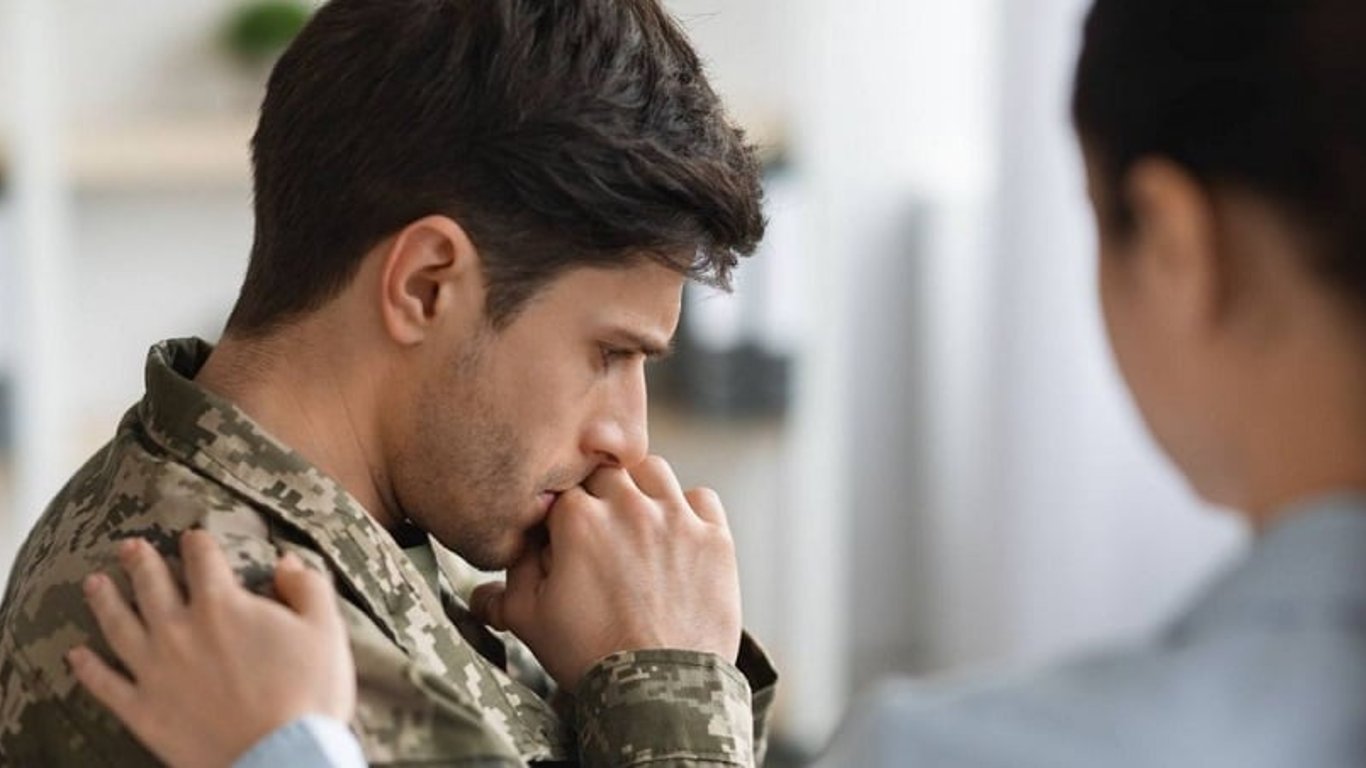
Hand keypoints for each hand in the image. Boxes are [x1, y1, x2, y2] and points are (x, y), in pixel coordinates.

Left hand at [68, 531, 355, 767]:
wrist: (281, 757)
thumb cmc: (309, 692)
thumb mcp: (326, 629)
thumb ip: (307, 587)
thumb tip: (286, 562)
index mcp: (222, 605)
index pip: (203, 558)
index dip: (198, 542)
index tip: (193, 536)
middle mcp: (178, 630)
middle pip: (151, 584)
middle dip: (140, 561)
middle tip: (128, 546)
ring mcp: (154, 671)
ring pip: (118, 626)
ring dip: (104, 601)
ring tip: (93, 583)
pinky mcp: (142, 710)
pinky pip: (105, 684)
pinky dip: (87, 668)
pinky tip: (74, 655)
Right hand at [472, 456, 741, 690]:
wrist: (659, 691)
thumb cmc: (589, 656)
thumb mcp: (530, 622)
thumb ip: (505, 588)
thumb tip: (480, 583)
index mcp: (578, 520)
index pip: (562, 488)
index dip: (559, 512)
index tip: (561, 535)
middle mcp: (629, 507)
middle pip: (607, 474)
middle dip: (598, 496)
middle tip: (598, 533)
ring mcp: (677, 519)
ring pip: (654, 471)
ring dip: (642, 489)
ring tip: (637, 523)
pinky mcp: (715, 538)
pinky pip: (702, 498)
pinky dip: (689, 510)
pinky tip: (677, 536)